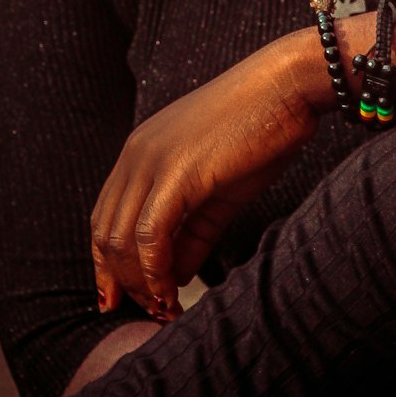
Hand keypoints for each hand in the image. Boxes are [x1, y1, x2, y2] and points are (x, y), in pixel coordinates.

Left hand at [91, 29, 324, 318]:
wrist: (290, 85)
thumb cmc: (264, 129)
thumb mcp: (222, 188)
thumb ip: (194, 232)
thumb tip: (174, 276)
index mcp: (141, 151)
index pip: (105, 218)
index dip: (110, 264)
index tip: (128, 299)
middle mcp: (136, 154)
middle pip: (105, 233)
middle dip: (123, 281)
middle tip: (152, 311)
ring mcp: (153, 161)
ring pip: (121, 240)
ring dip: (139, 283)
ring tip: (164, 308)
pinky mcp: (178, 172)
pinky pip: (151, 236)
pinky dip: (156, 272)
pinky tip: (172, 293)